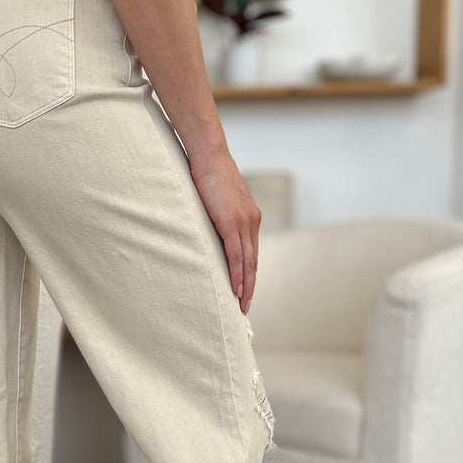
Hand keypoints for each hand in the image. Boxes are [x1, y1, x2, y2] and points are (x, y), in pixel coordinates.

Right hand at [189, 153, 260, 313]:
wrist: (209, 156)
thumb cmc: (208, 174)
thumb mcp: (217, 201)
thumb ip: (219, 217)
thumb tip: (210, 230)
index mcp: (250, 217)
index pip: (251, 253)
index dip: (249, 274)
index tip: (245, 291)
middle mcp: (252, 222)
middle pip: (254, 262)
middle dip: (250, 286)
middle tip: (246, 307)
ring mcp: (245, 222)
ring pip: (248, 262)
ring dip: (245, 286)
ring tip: (241, 304)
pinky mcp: (232, 223)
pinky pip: (237, 255)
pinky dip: (237, 274)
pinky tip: (236, 288)